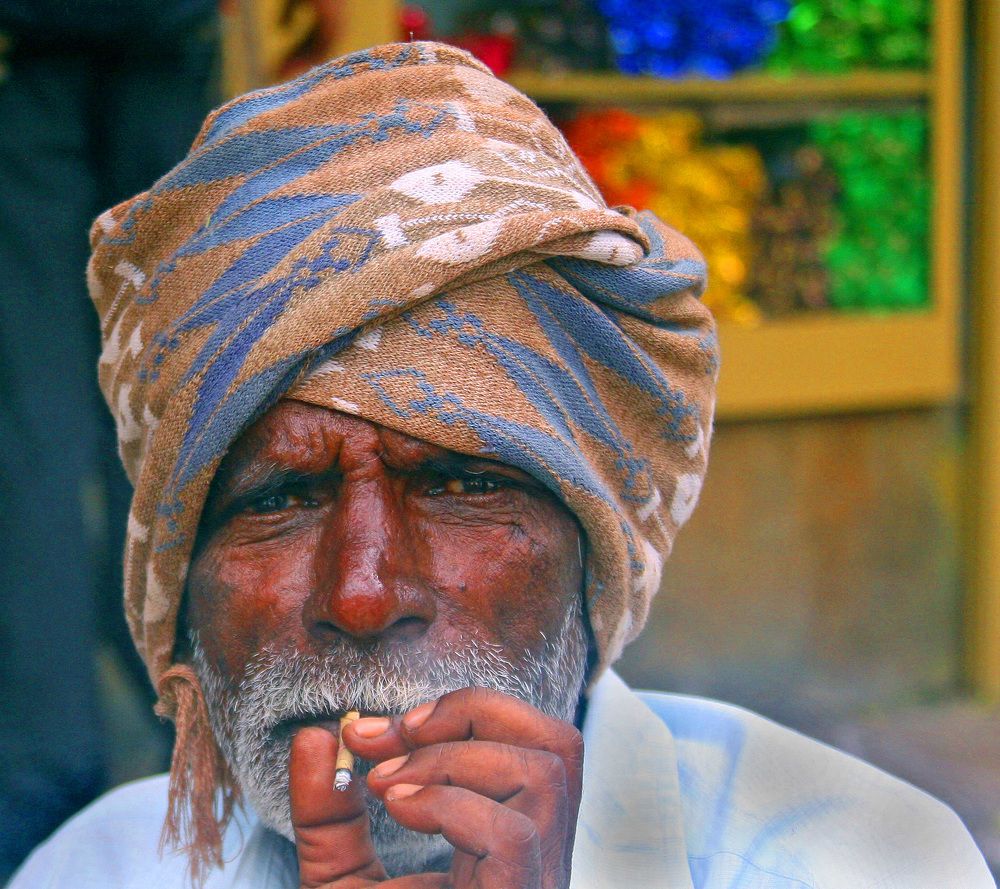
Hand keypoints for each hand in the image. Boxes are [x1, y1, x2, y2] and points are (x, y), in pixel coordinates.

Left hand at [289, 687, 584, 888]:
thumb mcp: (344, 881)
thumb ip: (328, 814)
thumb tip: (314, 734)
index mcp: (514, 840)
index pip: (539, 738)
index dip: (463, 710)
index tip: (372, 730)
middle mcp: (541, 861)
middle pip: (558, 742)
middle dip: (471, 715)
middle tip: (392, 742)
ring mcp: (536, 888)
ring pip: (545, 774)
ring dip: (452, 758)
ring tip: (390, 790)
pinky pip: (513, 833)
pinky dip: (449, 803)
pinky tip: (400, 814)